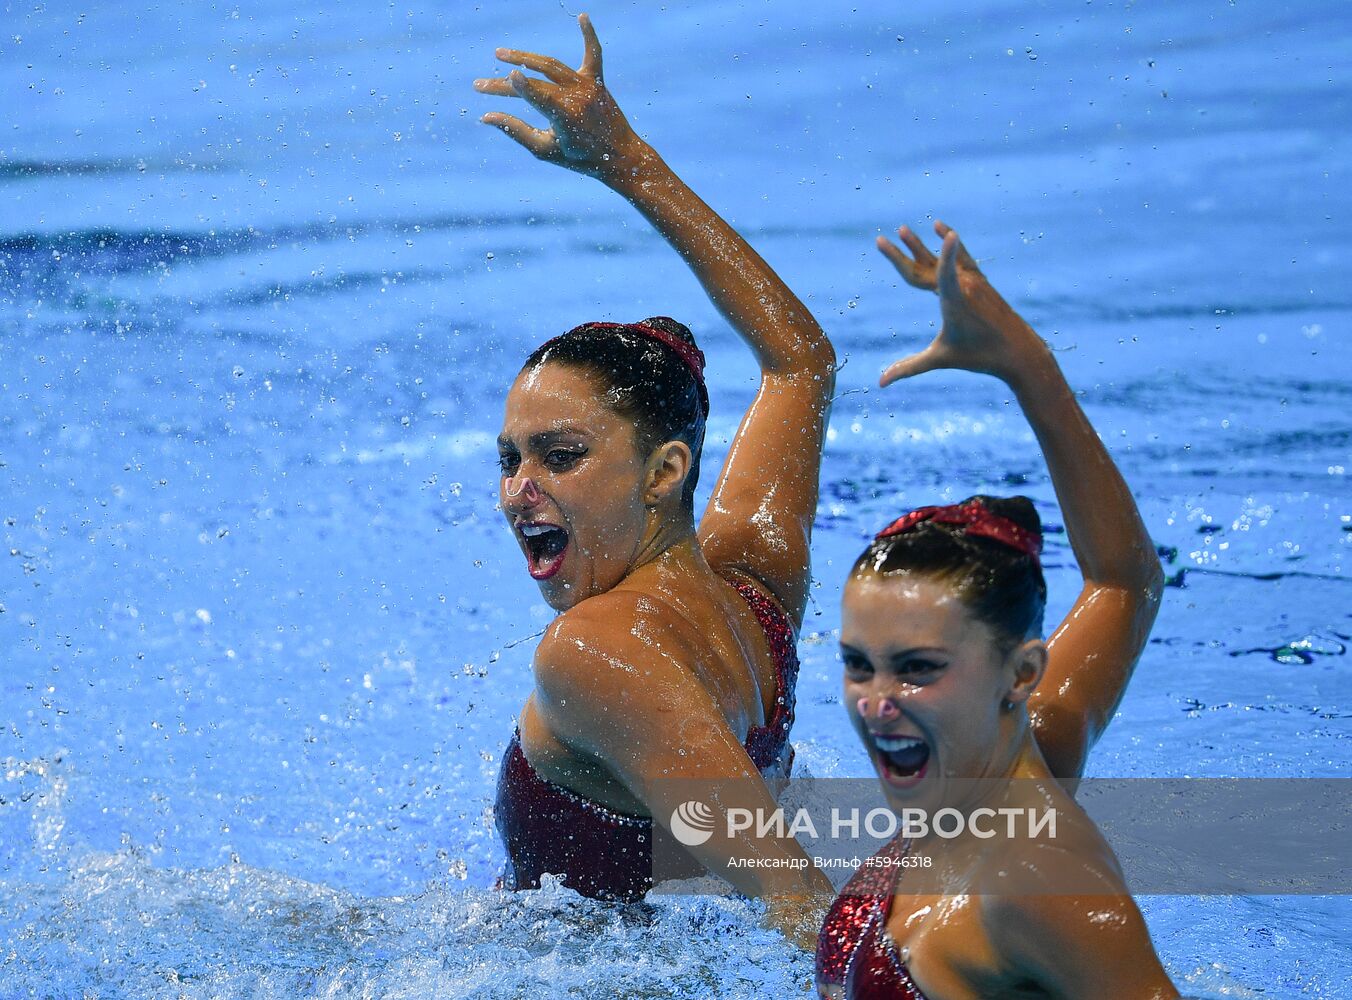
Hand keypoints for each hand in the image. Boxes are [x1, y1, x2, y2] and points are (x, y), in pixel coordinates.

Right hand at [473, 14, 646, 182]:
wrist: (621, 157)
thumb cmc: (580, 158)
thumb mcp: (545, 150)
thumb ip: (516, 131)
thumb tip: (485, 117)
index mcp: (566, 118)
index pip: (539, 98)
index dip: (524, 88)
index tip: (509, 75)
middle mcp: (577, 97)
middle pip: (535, 82)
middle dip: (505, 85)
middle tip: (479, 85)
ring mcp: (587, 86)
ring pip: (552, 65)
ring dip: (525, 58)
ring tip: (501, 55)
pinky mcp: (596, 81)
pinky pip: (594, 53)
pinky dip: (588, 35)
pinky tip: (582, 16)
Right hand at [875, 221, 1047, 386]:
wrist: (1018, 350)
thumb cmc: (979, 356)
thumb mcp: (940, 360)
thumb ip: (909, 367)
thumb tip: (881, 383)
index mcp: (956, 302)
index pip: (947, 275)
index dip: (948, 255)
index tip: (950, 234)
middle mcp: (967, 286)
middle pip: (929, 264)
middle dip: (906, 250)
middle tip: (885, 237)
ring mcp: (974, 281)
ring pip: (944, 257)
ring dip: (922, 244)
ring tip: (903, 230)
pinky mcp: (981, 281)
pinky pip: (962, 257)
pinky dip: (951, 245)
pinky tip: (946, 233)